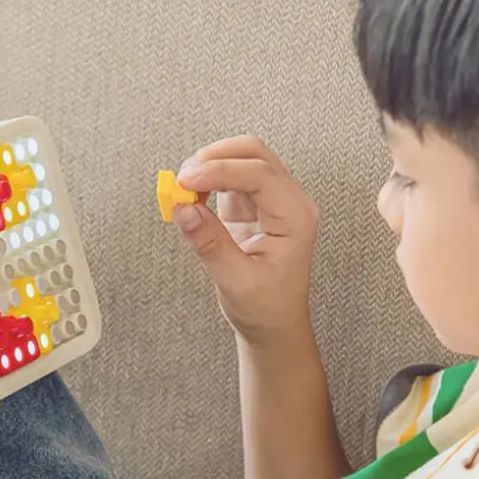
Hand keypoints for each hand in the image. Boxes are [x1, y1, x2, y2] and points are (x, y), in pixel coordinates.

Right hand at [171, 135, 319, 343]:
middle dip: (214, 158)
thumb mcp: (236, 282)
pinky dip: (206, 181)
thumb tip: (183, 209)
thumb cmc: (267, 308)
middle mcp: (289, 202)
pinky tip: (190, 196)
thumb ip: (210, 243)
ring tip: (182, 190)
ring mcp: (271, 200)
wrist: (274, 325)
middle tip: (182, 179)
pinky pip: (229, 178)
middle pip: (253, 153)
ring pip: (240, 159)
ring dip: (208, 166)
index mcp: (296, 218)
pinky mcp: (252, 205)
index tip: (186, 181)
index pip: (259, 174)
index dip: (219, 171)